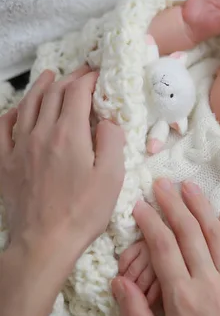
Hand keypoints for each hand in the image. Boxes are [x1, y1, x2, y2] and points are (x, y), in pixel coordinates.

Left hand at [0, 66, 124, 251]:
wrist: (44, 242)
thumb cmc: (83, 212)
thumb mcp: (112, 177)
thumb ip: (112, 141)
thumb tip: (108, 120)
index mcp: (69, 135)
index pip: (77, 93)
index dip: (89, 79)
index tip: (99, 74)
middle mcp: (41, 134)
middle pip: (52, 94)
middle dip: (69, 79)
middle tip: (81, 73)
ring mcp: (19, 148)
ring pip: (27, 106)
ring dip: (40, 87)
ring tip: (49, 76)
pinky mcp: (5, 164)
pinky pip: (2, 130)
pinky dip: (11, 113)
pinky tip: (17, 109)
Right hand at [112, 179, 219, 315]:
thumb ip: (138, 313)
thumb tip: (118, 281)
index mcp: (182, 298)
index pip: (163, 248)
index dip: (150, 222)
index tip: (140, 205)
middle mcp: (209, 284)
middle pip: (189, 234)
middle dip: (173, 205)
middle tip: (162, 184)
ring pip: (218, 235)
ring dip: (203, 208)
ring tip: (189, 187)